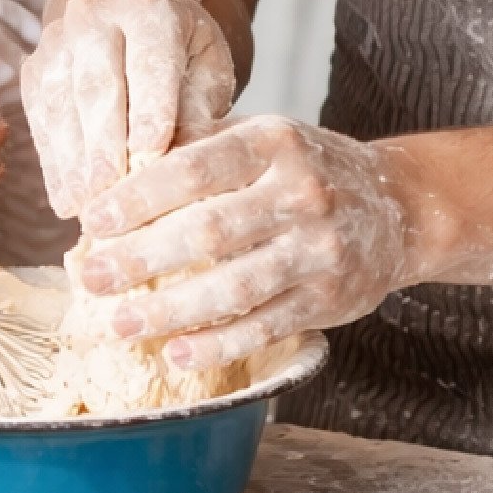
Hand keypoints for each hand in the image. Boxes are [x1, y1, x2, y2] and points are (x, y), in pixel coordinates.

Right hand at [21, 0, 236, 218]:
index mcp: (150, 6)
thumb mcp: (207, 73)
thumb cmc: (183, 54)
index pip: (149, 61)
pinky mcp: (34, 70)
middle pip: (96, 84)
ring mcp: (57, 40)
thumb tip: (183, 166)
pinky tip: (68, 200)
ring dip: (72, 162)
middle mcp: (95, 14)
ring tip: (86, 207)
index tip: (150, 156)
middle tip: (110, 192)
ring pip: (61, 104)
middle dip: (103, 143)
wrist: (137, 21)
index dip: (149, 109)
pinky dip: (55, 165)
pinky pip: (41, 121)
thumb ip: (197, 112)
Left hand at [72, 115, 415, 369]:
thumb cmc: (307, 170)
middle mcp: (301, 194)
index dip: (140, 197)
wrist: (400, 207)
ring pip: (235, 287)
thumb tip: (115, 171)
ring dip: (172, 311)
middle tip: (91, 279)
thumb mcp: (262, 138)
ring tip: (120, 326)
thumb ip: (200, 148)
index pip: (196, 168)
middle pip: (209, 231)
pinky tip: (177, 354)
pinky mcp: (329, 298)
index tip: (92, 220)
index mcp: (274, 144)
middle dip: (142, 259)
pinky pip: (266, 325)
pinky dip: (219, 344)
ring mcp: (319, 250)